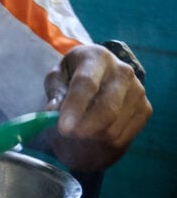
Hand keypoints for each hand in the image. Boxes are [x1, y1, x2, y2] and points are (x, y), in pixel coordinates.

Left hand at [43, 43, 151, 171]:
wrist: (100, 74)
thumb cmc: (72, 75)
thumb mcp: (57, 77)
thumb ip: (54, 92)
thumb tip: (52, 111)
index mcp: (97, 57)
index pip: (86, 84)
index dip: (74, 107)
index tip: (63, 128)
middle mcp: (123, 71)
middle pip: (107, 109)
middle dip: (84, 128)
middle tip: (66, 135)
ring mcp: (138, 91)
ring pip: (113, 128)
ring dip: (91, 135)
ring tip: (78, 127)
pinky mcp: (145, 109)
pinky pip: (122, 137)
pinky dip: (103, 140)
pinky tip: (94, 129)